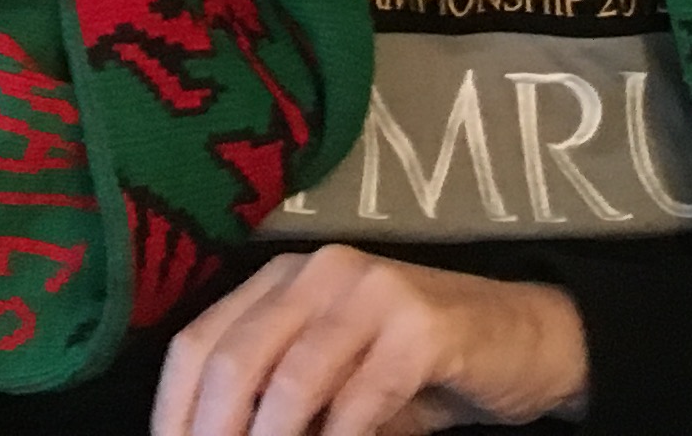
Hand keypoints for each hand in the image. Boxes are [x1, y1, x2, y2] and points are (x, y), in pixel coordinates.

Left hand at [153, 249, 586, 435]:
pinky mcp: (423, 324)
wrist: (520, 341)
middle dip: (213, 433)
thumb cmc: (410, 370)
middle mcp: (318, 271)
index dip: (172, 412)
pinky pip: (362, 397)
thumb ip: (275, 403)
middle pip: (235, 359)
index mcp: (280, 280)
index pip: (197, 342)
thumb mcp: (330, 383)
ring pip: (293, 379)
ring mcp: (372, 291)